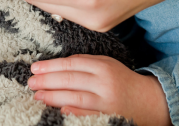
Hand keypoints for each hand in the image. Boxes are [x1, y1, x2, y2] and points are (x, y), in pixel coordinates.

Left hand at [27, 55, 169, 125]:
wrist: (148, 100)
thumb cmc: (121, 80)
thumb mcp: (106, 64)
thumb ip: (84, 62)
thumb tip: (56, 65)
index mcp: (102, 66)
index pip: (72, 64)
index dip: (51, 66)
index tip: (34, 68)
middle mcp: (104, 83)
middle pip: (71, 80)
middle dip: (47, 81)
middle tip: (31, 82)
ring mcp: (107, 101)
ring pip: (76, 98)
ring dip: (54, 97)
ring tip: (38, 96)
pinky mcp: (109, 116)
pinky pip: (88, 115)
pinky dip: (73, 112)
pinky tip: (60, 110)